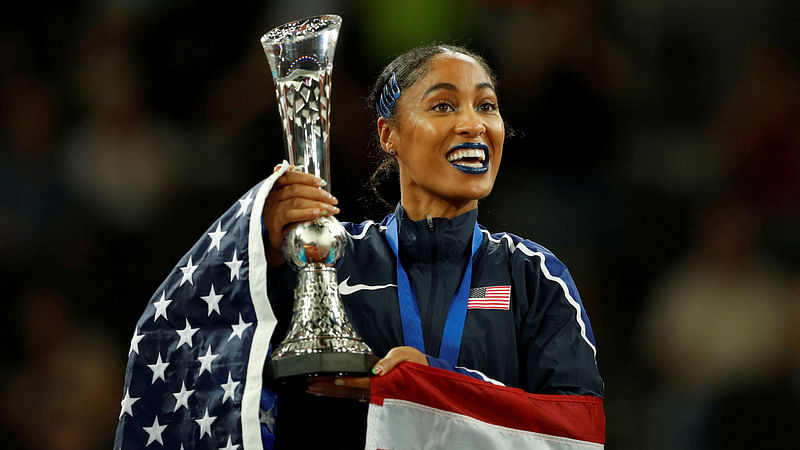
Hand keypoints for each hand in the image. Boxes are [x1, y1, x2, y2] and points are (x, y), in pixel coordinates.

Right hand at [263, 166, 338, 265]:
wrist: (278, 243)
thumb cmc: (287, 222)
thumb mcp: (292, 205)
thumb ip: (301, 193)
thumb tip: (319, 184)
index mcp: (275, 188)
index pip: (289, 177)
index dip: (306, 178)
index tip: (322, 183)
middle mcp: (271, 197)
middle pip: (296, 189)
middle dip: (318, 193)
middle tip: (333, 200)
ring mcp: (271, 210)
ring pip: (296, 201)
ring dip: (317, 204)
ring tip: (331, 209)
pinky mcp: (273, 223)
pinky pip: (291, 215)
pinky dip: (307, 213)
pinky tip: (319, 214)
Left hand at [305, 346, 427, 400]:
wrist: (424, 369)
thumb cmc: (414, 361)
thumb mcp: (404, 354)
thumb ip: (390, 360)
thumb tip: (377, 369)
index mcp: (385, 379)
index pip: (363, 382)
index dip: (349, 382)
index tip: (334, 379)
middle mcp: (376, 388)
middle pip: (349, 390)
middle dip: (330, 388)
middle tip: (311, 384)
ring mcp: (373, 391)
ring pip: (347, 394)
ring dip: (330, 391)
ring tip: (313, 388)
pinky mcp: (371, 390)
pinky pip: (351, 394)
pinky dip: (337, 392)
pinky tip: (327, 390)